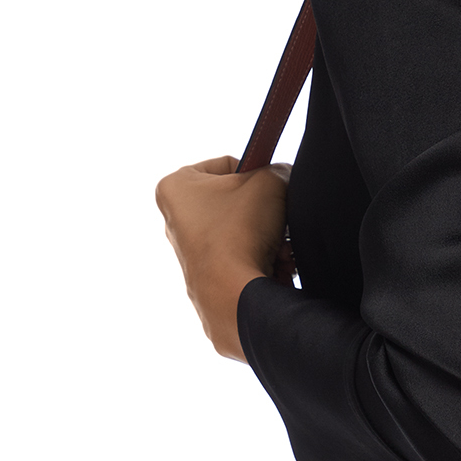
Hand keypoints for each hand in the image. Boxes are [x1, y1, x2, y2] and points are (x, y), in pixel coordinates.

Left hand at [155, 156, 291, 359]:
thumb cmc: (239, 233)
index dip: (256, 174)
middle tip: (279, 220)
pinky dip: (264, 261)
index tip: (269, 188)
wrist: (234, 295)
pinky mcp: (209, 283)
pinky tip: (275, 267)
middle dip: (265, 213)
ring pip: (244, 234)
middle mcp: (176, 222)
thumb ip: (278, 170)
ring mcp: (191, 256)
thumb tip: (284, 178)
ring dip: (270, 239)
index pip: (227, 164)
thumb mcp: (268, 182)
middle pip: (236, 203)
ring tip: (279, 248)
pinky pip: (244, 261)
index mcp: (175, 187)